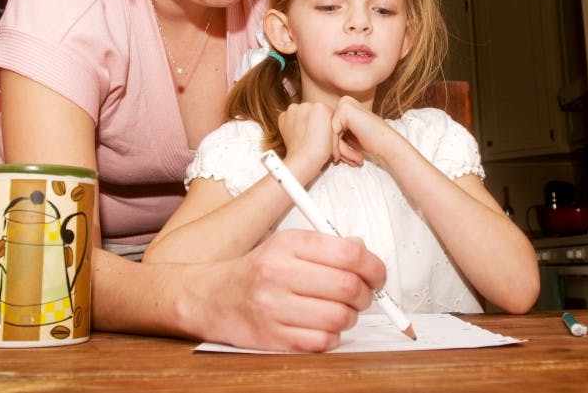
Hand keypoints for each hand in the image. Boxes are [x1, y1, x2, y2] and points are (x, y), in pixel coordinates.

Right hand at [185, 229, 385, 351]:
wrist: (210, 298)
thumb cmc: (255, 272)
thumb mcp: (285, 246)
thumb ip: (325, 246)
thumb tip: (363, 250)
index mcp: (286, 244)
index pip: (348, 252)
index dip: (373, 266)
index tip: (377, 274)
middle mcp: (278, 273)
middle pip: (348, 286)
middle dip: (366, 295)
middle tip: (364, 295)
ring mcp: (273, 308)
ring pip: (339, 317)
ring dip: (349, 318)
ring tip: (339, 311)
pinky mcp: (272, 338)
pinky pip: (322, 342)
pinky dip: (331, 337)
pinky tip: (321, 327)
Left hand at [277, 102, 338, 182]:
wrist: (304, 159)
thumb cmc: (320, 149)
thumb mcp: (333, 132)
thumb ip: (331, 120)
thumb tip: (328, 117)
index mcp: (321, 107)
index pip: (325, 111)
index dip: (326, 122)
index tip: (324, 130)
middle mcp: (305, 105)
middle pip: (312, 109)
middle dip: (314, 119)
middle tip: (315, 133)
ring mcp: (292, 111)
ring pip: (300, 112)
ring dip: (303, 120)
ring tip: (306, 134)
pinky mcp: (282, 117)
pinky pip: (289, 117)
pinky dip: (292, 124)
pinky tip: (297, 133)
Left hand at [331, 96, 398, 166]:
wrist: (386, 144)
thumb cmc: (369, 141)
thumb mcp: (347, 135)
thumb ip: (335, 132)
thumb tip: (315, 136)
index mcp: (344, 106)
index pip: (329, 127)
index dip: (332, 144)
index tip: (336, 159)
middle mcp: (343, 101)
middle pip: (328, 128)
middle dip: (333, 147)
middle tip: (338, 161)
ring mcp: (344, 104)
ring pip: (328, 131)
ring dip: (335, 148)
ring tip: (343, 160)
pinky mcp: (344, 110)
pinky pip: (332, 132)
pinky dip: (335, 146)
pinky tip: (340, 156)